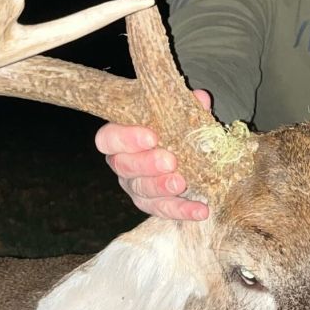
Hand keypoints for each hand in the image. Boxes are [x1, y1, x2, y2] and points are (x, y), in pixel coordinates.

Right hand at [94, 90, 212, 221]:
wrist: (191, 152)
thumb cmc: (176, 128)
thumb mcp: (181, 114)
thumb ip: (187, 106)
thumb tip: (200, 98)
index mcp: (121, 137)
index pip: (109, 138)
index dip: (126, 138)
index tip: (151, 137)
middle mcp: (123, 163)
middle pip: (124, 166)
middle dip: (147, 164)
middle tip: (170, 161)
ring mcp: (136, 187)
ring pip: (141, 190)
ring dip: (162, 188)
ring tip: (181, 183)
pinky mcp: (153, 205)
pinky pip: (164, 210)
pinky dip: (183, 211)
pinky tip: (201, 210)